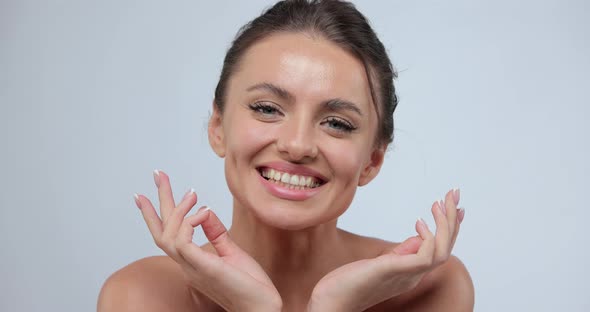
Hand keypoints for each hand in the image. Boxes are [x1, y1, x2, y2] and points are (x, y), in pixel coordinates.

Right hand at [134, 170, 281, 311]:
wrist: (262, 307)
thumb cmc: (250, 285)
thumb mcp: (231, 252)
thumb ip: (216, 233)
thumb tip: (204, 211)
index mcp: (191, 262)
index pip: (167, 235)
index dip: (155, 214)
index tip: (146, 193)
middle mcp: (187, 265)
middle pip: (161, 231)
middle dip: (158, 201)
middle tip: (158, 174)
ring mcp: (192, 268)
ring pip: (168, 236)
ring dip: (177, 210)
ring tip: (192, 193)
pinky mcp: (204, 268)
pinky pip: (183, 242)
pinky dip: (188, 223)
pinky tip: (201, 212)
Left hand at [307, 189, 464, 311]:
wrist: (331, 303)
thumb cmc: (348, 285)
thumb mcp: (379, 263)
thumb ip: (400, 253)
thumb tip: (418, 236)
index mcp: (411, 272)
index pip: (440, 249)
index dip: (450, 228)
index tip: (455, 207)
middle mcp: (413, 275)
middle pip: (446, 248)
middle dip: (452, 219)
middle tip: (453, 194)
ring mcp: (406, 275)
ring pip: (442, 251)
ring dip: (445, 225)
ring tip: (438, 203)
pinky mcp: (394, 270)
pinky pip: (425, 257)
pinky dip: (427, 238)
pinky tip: (419, 222)